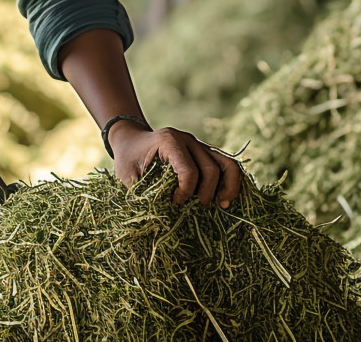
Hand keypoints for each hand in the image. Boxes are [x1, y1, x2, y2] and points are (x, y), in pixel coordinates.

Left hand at [109, 121, 242, 208]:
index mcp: (168, 141)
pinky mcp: (205, 152)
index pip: (188, 170)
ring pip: (227, 163)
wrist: (131, 139)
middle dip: (205, 193)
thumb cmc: (128, 159)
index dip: (185, 192)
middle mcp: (187, 140)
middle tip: (196, 208)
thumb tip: (163, 220)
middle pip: (210, 168)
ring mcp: (199, 144)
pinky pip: (226, 165)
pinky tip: (226, 198)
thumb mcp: (128, 175)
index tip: (174, 203)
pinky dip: (232, 181)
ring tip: (223, 205)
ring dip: (229, 186)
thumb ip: (144, 194)